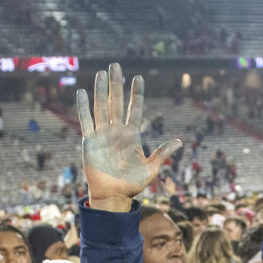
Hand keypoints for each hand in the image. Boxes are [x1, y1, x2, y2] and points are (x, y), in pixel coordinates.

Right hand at [77, 63, 181, 211]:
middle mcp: (116, 132)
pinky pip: (86, 121)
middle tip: (116, 65)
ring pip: (101, 107)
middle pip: (116, 103)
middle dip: (116, 84)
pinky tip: (82, 92)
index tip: (138, 78)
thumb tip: (180, 142)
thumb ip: (162, 153)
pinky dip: (83, 107)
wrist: (113, 196)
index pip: (134, 109)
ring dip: (101, 90)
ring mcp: (102, 135)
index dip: (136, 94)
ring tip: (102, 73)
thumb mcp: (151, 169)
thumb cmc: (132, 185)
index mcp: (132, 136)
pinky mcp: (89, 142)